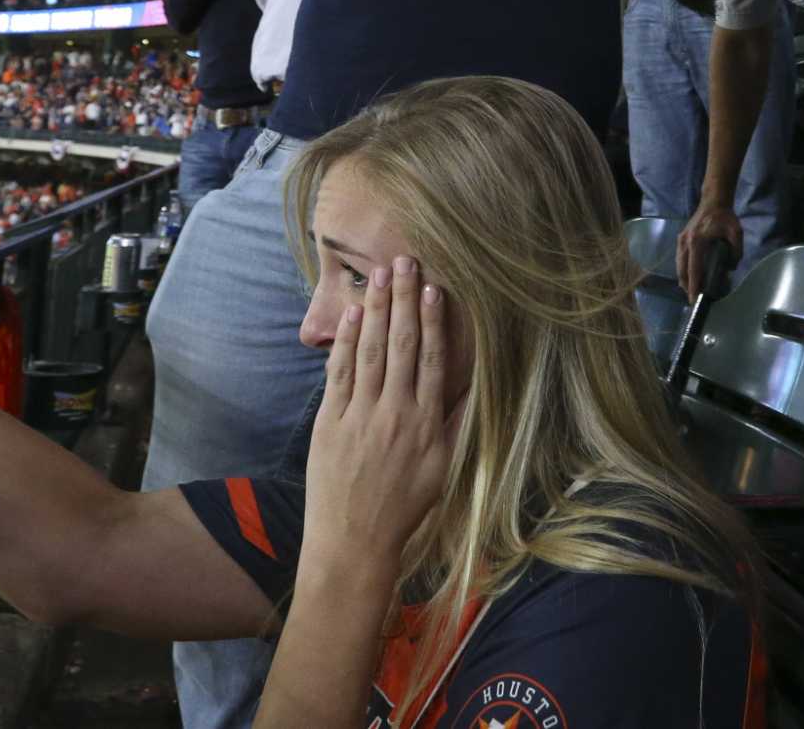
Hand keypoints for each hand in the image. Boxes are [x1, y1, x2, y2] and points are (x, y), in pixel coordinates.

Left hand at [303, 258, 454, 566]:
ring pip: (372, 351)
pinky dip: (347, 341)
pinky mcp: (329, 423)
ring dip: (378, 309)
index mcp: (426, 424)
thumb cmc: (403, 509)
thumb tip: (474, 389)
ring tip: (380, 275)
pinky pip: (340, 374)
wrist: (354, 542)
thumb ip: (456, 426)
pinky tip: (354, 314)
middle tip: (405, 261)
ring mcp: (360, 416)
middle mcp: (395, 413)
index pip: (434, 360)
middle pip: (403, 345)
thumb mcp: (442, 471)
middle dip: (404, 300)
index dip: (435, 321)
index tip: (436, 288)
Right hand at [676, 200, 741, 301]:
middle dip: (686, 286)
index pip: (694, 269)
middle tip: (694, 298)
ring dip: (684, 279)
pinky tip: (689, 276)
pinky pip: (679, 259)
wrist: (713, 201)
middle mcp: (685, 242)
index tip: (693, 299)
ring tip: (692, 290)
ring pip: (678, 265)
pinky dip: (683, 269)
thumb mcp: (736, 233)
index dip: (693, 286)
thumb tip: (731, 268)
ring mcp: (681, 240)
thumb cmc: (725, 217)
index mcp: (697, 241)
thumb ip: (736, 251)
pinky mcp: (681, 238)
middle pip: (682, 270)